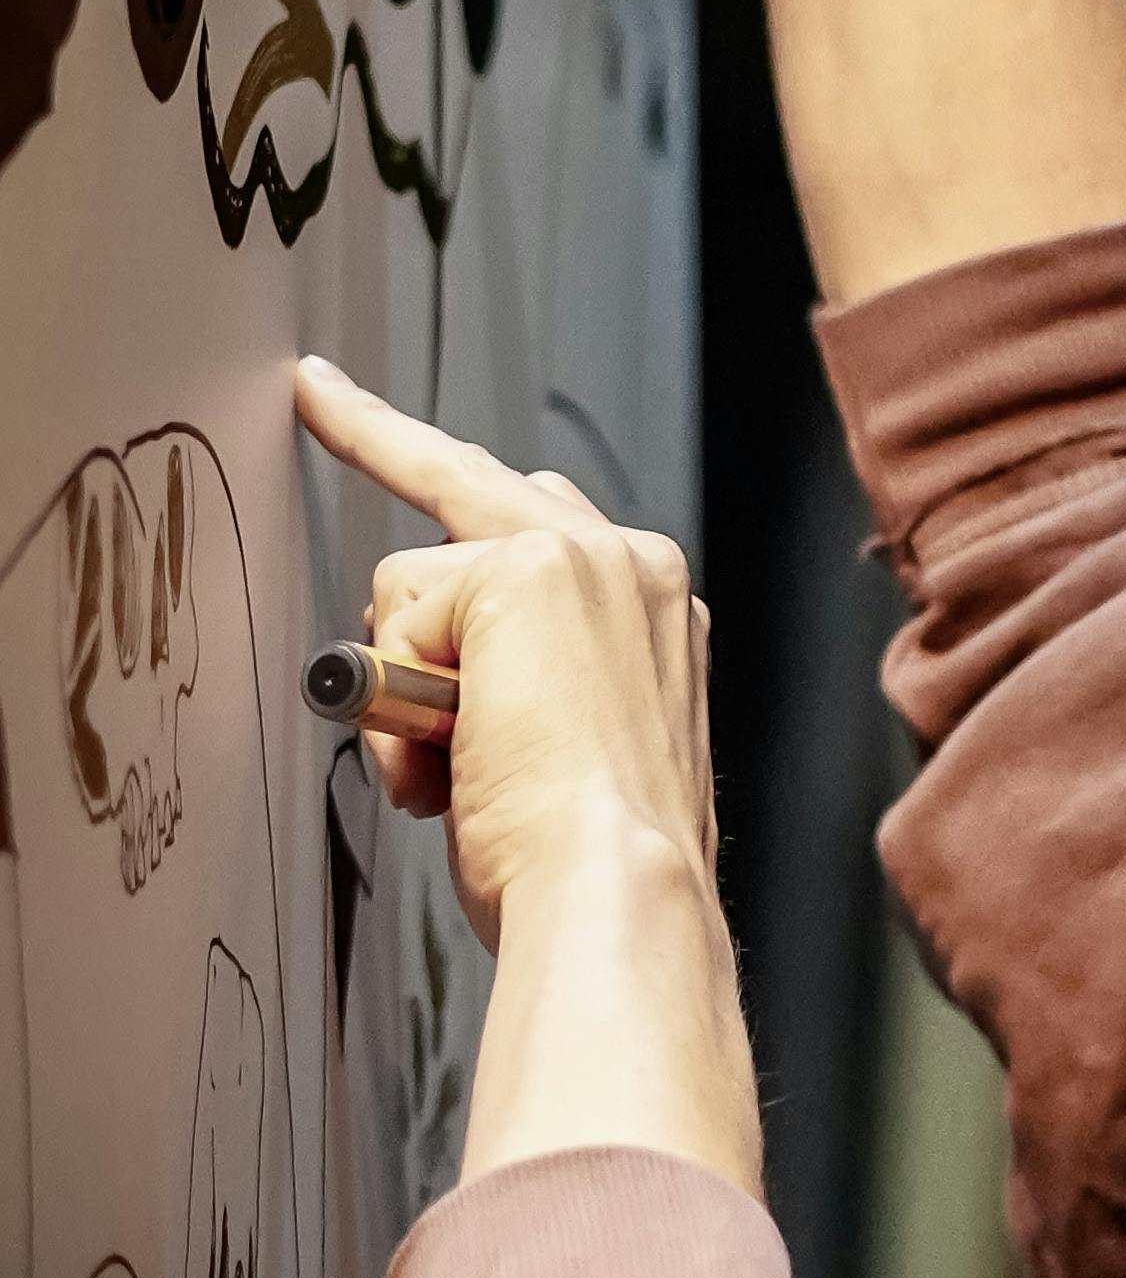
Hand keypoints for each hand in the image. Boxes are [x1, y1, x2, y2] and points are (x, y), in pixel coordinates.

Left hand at [293, 360, 716, 950]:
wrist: (616, 886)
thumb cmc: (590, 857)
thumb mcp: (556, 752)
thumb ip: (509, 689)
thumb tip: (411, 690)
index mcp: (655, 614)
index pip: (543, 519)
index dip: (452, 471)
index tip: (390, 414)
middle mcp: (632, 567)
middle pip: (472, 485)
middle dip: (384, 440)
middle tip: (317, 390)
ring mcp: (581, 558)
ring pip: (416, 579)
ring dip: (402, 678)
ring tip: (450, 764)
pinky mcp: (519, 573)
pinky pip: (397, 615)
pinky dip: (395, 696)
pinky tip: (451, 752)